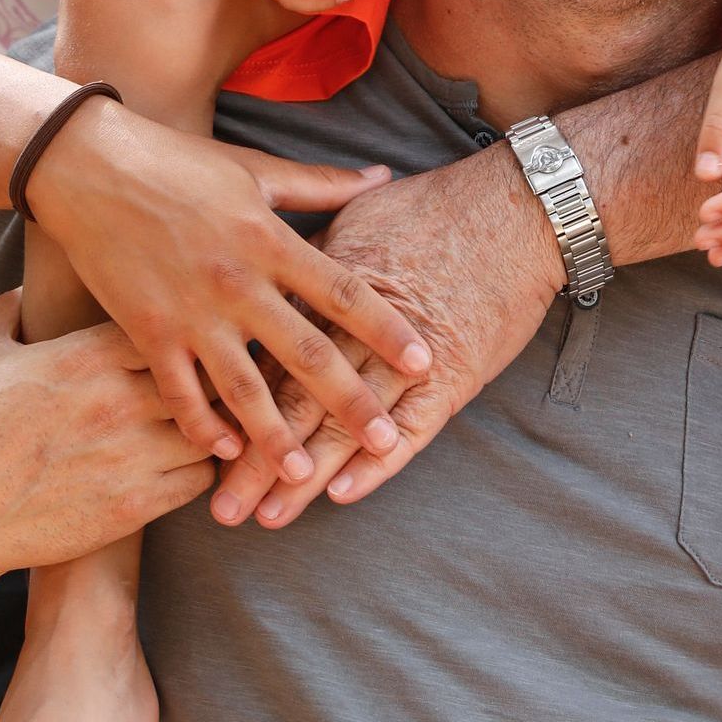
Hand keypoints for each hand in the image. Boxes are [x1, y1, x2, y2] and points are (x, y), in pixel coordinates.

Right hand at [0, 291, 215, 589]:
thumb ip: (4, 312)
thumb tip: (23, 290)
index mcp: (84, 354)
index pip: (170, 321)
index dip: (180, 327)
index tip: (179, 334)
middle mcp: (116, 399)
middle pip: (203, 372)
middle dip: (209, 373)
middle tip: (212, 376)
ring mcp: (129, 455)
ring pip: (210, 428)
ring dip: (212, 424)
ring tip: (207, 422)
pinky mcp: (132, 506)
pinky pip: (198, 480)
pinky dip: (199, 471)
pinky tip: (185, 464)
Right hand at [24, 105, 434, 471]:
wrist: (88, 166)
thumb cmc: (177, 163)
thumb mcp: (254, 168)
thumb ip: (320, 184)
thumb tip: (382, 174)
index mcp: (269, 239)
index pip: (342, 291)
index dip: (386, 328)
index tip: (423, 361)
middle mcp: (236, 281)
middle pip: (306, 351)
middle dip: (350, 400)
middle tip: (386, 442)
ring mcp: (190, 312)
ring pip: (244, 387)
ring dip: (277, 435)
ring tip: (306, 475)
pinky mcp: (145, 332)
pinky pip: (180, 392)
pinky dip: (203, 426)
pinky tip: (225, 454)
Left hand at [208, 143, 563, 528]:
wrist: (517, 208)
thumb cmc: (439, 205)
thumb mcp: (361, 214)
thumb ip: (316, 253)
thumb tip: (276, 277)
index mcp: (330, 285)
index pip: (272, 354)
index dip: (237, 401)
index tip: (204, 443)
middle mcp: (359, 326)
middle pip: (297, 399)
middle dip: (258, 458)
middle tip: (222, 506)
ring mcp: (407, 355)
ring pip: (344, 423)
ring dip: (306, 475)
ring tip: (269, 516)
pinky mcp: (454, 374)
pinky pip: (412, 428)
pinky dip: (378, 463)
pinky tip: (342, 494)